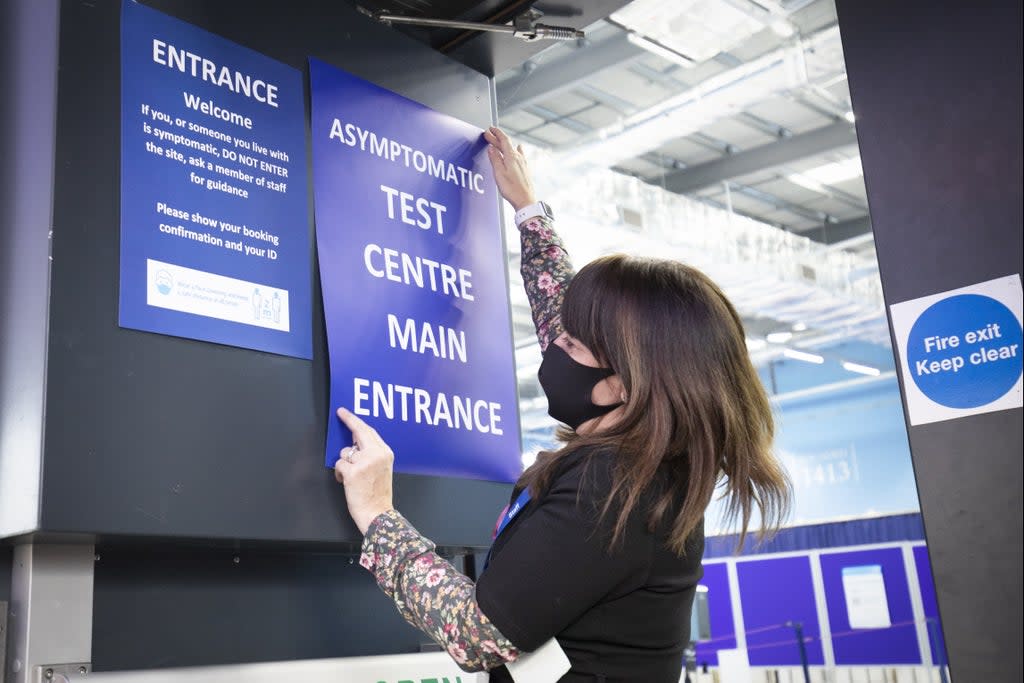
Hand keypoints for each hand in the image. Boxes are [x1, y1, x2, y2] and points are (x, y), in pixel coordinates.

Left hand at [334, 407, 394, 533]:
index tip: (346, 413)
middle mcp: (376, 454)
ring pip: (345, 451)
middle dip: (348, 421)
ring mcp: (364, 462)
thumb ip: (372, 454)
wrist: (377, 513)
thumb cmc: (378, 494)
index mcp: (385, 453)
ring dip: (344, 462)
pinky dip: (339, 472)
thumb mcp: (382, 468)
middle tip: (341, 414)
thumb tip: (355, 442)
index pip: (369, 431)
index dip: (356, 421)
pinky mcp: (353, 472)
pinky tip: (345, 481)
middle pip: (359, 431)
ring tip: (351, 475)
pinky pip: (339, 464)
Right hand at [484, 126, 535, 210]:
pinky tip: (518, 150)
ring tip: (498, 143)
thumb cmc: (512, 189)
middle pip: (506, 144)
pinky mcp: (524, 169)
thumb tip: (491, 148)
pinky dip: (512, 150)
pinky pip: (518, 155)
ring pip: (512, 149)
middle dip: (496, 139)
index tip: (490, 129)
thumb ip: (495, 159)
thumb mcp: (499, 173)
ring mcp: (523, 163)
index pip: (504, 139)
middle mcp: (519, 157)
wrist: (525, 200)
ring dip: (503, 145)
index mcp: (512, 156)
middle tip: (488, 135)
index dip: (496, 133)